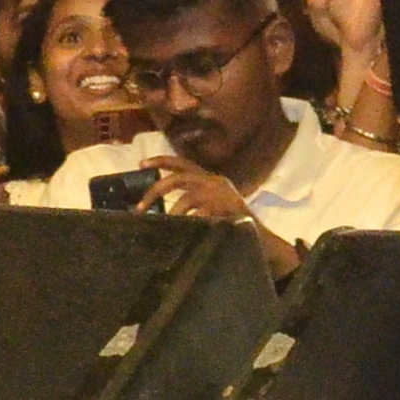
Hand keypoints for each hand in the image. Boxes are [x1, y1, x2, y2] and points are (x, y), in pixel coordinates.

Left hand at [134, 152, 257, 232]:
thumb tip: (163, 206)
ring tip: (163, 224)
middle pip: (178, 178)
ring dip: (173, 211)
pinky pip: (200, 214)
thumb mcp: (213, 204)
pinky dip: (190, 221)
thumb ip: (194, 200)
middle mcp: (215, 182)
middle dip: (156, 191)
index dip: (161, 161)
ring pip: (187, 197)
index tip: (141, 164)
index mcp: (210, 179)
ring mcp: (221, 194)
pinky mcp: (226, 208)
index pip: (183, 164)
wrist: (260, 237)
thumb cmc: (232, 222)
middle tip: (139, 207)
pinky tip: (186, 229)